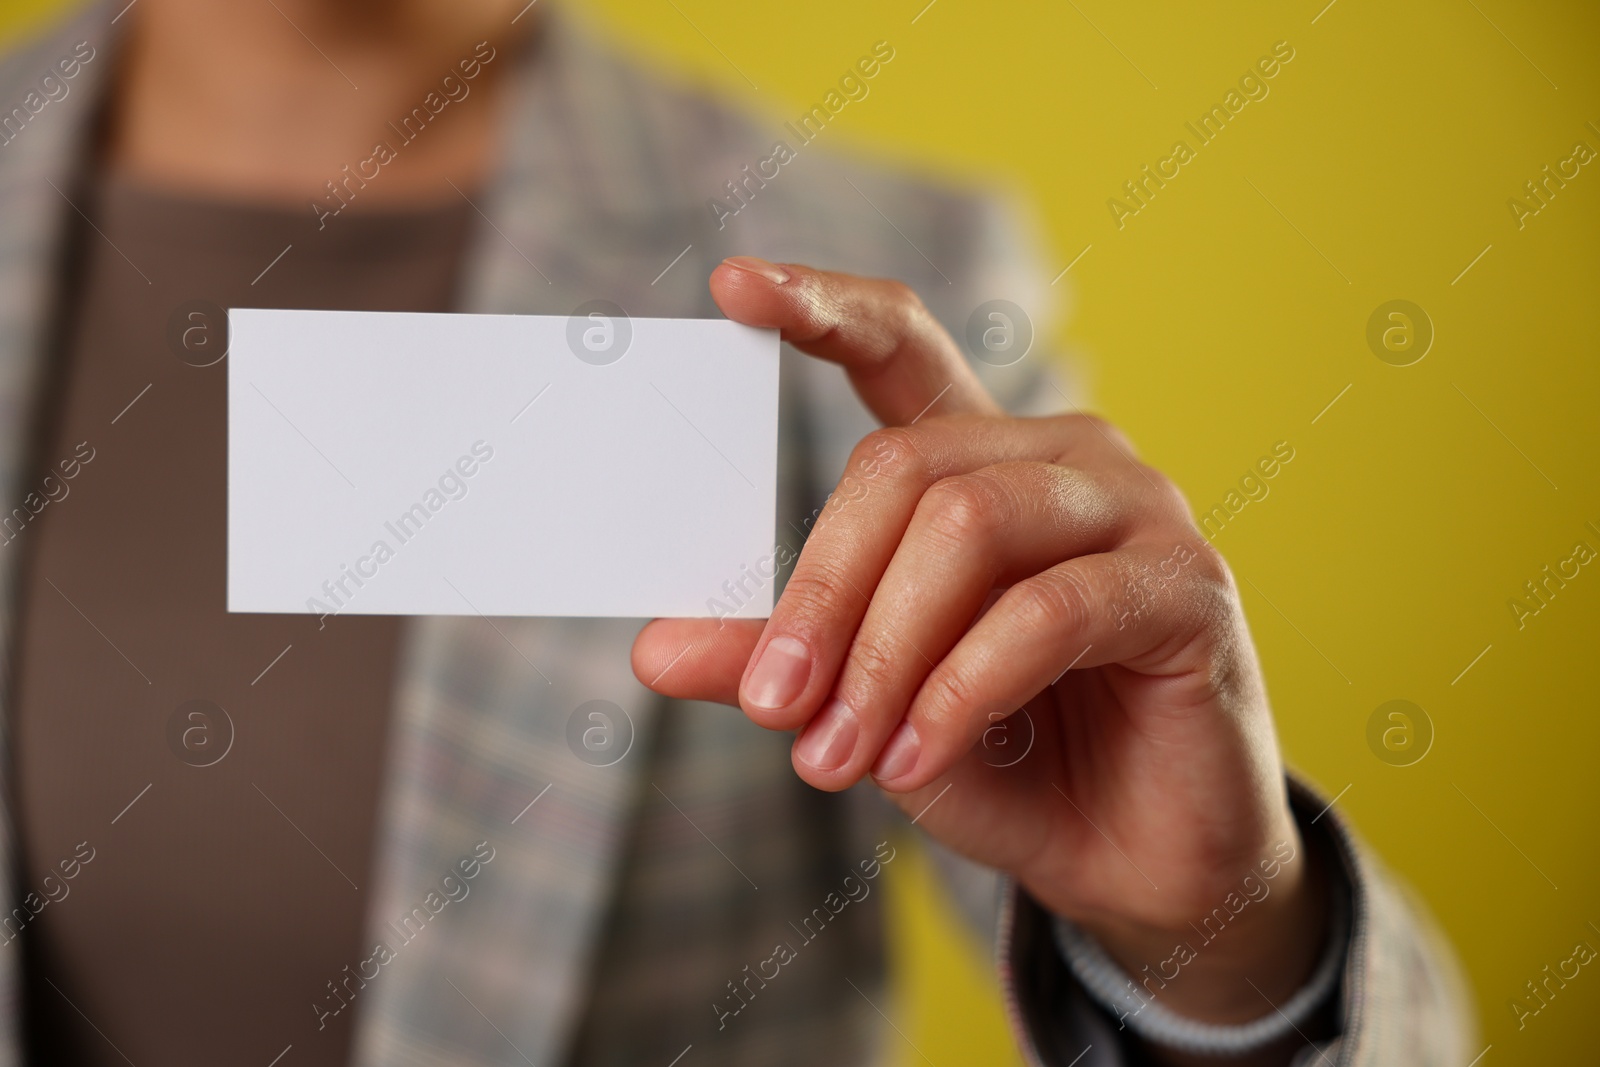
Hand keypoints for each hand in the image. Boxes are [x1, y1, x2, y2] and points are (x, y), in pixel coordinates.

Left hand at [632, 257, 1328, 1040]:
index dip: (822, 308)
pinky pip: (1046, 613)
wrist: (1129, 862)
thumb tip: (653, 649)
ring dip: (885, 652)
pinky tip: (918, 759)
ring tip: (842, 755)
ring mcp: (1135, 510)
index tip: (733, 287)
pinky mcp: (1187, 584)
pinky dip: (961, 690)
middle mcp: (1059, 459)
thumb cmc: (1004, 760)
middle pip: (902, 465)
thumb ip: (779, 661)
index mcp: (977, 464)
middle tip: (775, 706)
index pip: (900, 347)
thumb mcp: (867, 706)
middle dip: (822, 594)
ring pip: (967, 525)